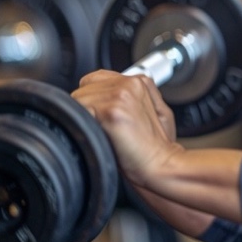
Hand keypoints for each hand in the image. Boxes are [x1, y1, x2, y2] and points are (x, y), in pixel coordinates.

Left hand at [71, 70, 182, 186]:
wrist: (162, 163)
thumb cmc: (157, 145)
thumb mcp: (156, 111)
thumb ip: (135, 95)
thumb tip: (110, 92)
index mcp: (139, 82)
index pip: (96, 79)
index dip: (94, 98)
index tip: (101, 114)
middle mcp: (129, 83)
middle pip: (84, 88)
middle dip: (87, 108)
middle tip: (103, 127)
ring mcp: (120, 95)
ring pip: (79, 99)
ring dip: (84, 118)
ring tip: (104, 132)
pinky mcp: (111, 111)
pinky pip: (79, 112)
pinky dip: (83, 125)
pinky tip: (102, 135)